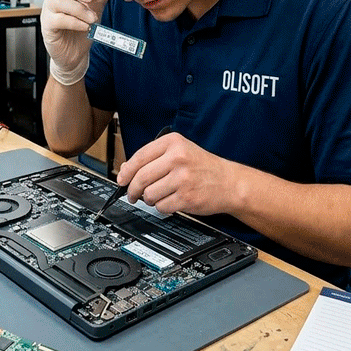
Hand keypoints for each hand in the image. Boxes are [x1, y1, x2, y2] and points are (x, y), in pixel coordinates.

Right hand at [40, 0, 110, 82]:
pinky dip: (75, 22)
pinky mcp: (48, 27)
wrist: (75, 55)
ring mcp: (49, 13)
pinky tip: (85, 26)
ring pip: (60, 2)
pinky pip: (59, 19)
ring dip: (80, 9)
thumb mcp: (94, 10)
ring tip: (92, 18)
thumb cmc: (81, 30)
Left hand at [117, 133, 240, 216]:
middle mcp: (178, 158)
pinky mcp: (187, 198)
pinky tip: (171, 200)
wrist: (229, 182)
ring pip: (149, 194)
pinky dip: (162, 207)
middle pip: (141, 177)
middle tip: (132, 194)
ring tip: (159, 195)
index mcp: (174, 143)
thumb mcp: (180, 152)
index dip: (126, 171)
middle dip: (132, 190)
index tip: (121, 179)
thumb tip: (125, 170)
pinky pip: (161, 207)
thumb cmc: (202, 167)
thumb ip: (153, 158)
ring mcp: (183, 179)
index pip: (140, 156)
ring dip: (149, 199)